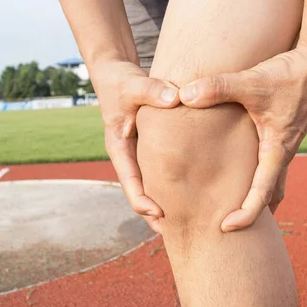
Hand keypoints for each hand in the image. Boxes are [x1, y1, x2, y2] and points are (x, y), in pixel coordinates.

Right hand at [91, 60, 179, 233]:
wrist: (115, 74)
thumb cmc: (121, 81)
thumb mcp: (133, 84)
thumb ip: (151, 90)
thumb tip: (175, 98)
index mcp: (119, 148)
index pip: (131, 184)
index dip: (144, 202)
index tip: (160, 214)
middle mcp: (128, 156)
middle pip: (142, 193)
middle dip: (156, 214)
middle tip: (178, 232)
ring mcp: (138, 154)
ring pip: (151, 185)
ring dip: (166, 203)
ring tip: (189, 222)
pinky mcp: (149, 148)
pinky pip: (160, 171)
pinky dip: (172, 184)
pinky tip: (191, 193)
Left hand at [178, 45, 306, 231]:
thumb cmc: (290, 74)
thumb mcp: (253, 80)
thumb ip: (219, 86)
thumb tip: (186, 95)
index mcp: (277, 151)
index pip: (262, 193)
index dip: (245, 214)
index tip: (226, 229)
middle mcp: (282, 154)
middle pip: (270, 196)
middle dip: (253, 215)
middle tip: (230, 232)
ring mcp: (283, 146)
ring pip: (272, 183)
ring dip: (257, 199)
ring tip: (234, 211)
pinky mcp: (280, 135)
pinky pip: (269, 167)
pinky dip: (257, 179)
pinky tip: (240, 176)